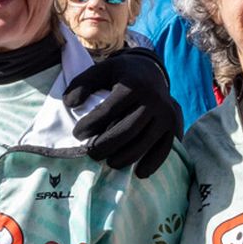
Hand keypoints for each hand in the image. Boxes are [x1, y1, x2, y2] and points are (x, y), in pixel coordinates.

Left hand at [63, 48, 180, 177]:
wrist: (151, 71)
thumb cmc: (120, 75)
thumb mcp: (100, 70)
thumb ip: (82, 83)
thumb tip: (70, 103)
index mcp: (133, 85)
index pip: (108, 110)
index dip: (90, 125)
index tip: (76, 134)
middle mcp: (153, 100)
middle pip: (126, 130)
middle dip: (104, 146)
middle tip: (90, 153)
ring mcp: (165, 114)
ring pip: (143, 143)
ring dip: (124, 158)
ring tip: (108, 162)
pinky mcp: (172, 125)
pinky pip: (164, 149)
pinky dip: (152, 163)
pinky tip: (139, 173)